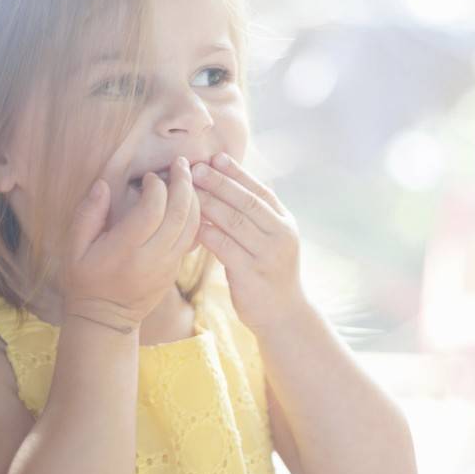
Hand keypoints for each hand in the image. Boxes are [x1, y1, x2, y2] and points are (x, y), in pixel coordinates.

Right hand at [62, 156, 200, 332]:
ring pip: (192, 226)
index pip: (152, 211)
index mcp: (125, 250)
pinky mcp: (175, 269)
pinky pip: (193, 238)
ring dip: (194, 198)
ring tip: (188, 176)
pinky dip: (196, 216)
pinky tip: (190, 200)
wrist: (106, 318)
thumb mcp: (75, 247)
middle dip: (183, 184)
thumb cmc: (85, 279)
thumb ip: (88, 214)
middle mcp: (151, 258)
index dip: (156, 187)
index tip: (150, 176)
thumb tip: (103, 184)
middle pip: (179, 215)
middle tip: (181, 163)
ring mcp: (167, 265)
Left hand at [190, 153, 306, 333]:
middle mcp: (281, 235)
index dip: (237, 173)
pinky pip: (224, 247)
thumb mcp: (273, 241)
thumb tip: (238, 181)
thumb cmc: (270, 273)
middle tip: (195, 168)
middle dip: (219, 182)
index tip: (215, 157)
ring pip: (234, 221)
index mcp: (286, 223)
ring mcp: (268, 255)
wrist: (284, 315)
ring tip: (188, 191)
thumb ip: (259, 216)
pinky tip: (191, 224)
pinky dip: (206, 233)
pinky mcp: (252, 274)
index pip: (260, 191)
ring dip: (209, 204)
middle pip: (246, 202)